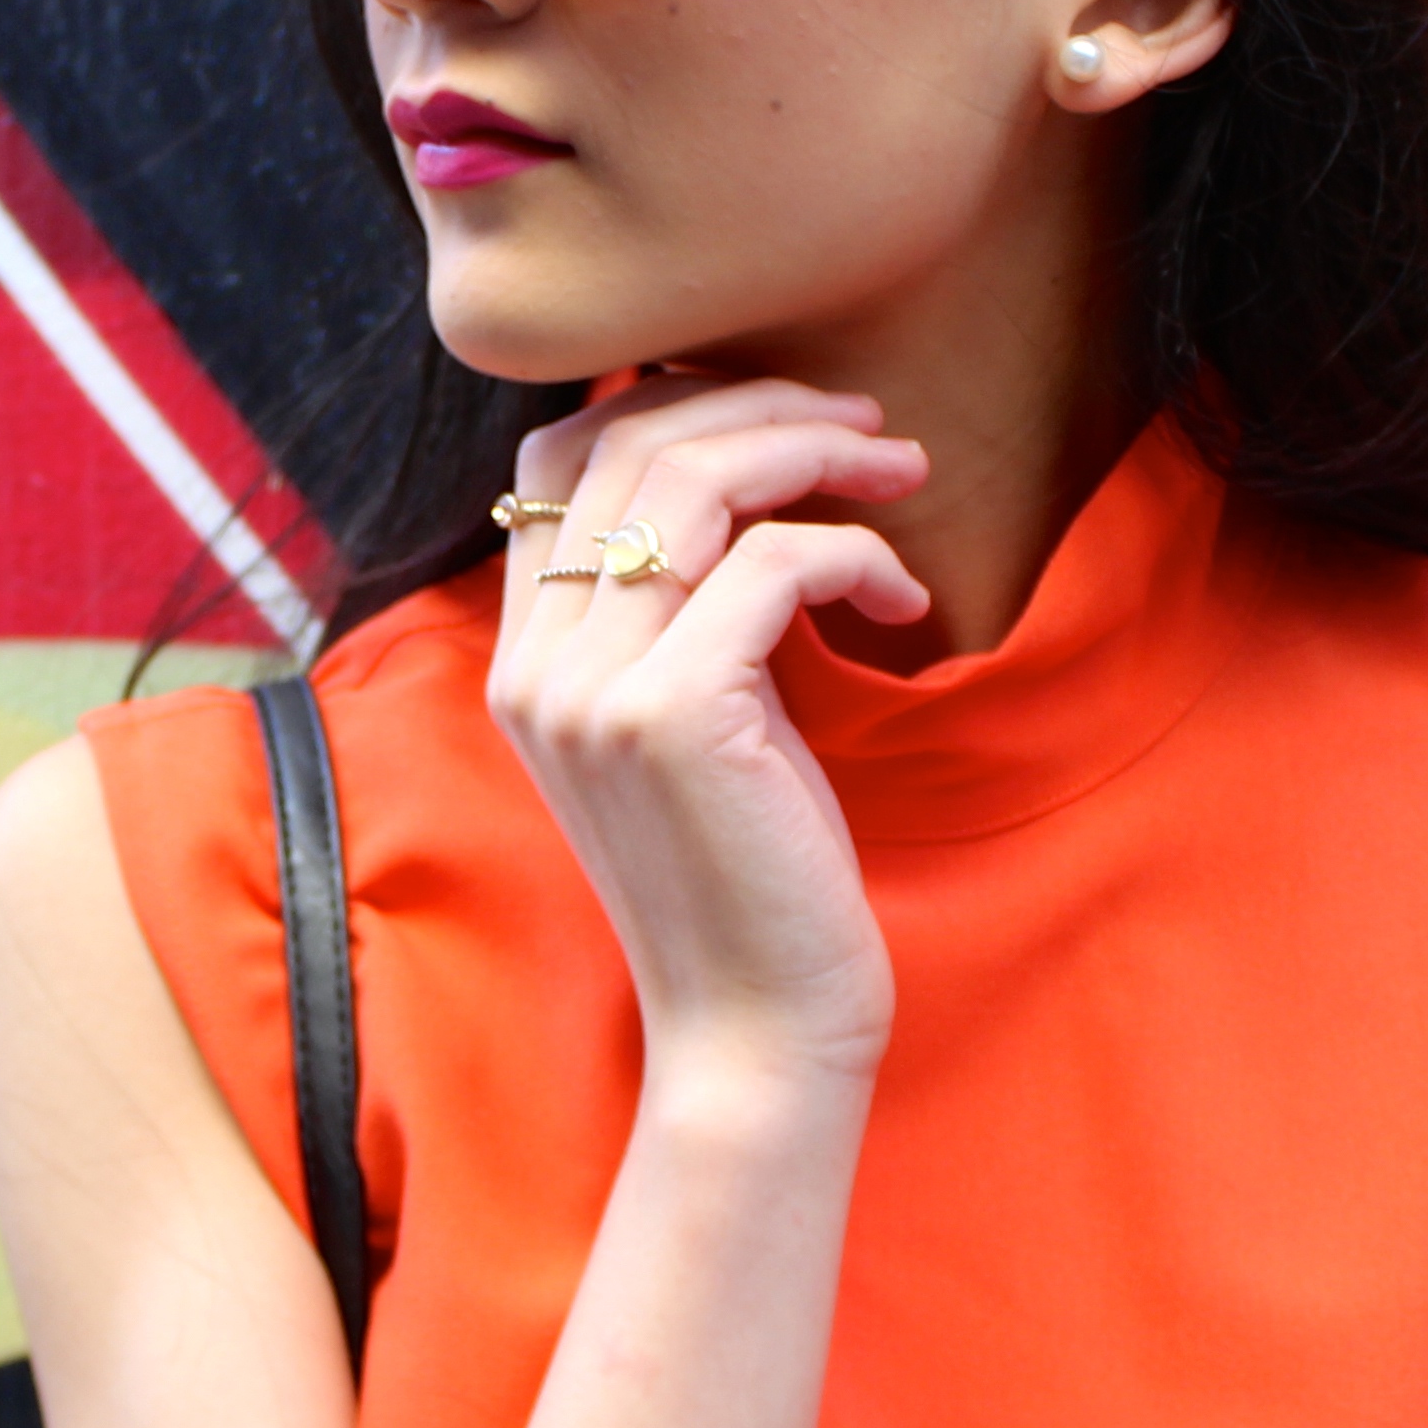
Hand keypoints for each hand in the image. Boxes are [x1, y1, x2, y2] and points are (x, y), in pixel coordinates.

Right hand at [488, 376, 930, 1081]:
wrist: (753, 1029)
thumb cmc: (750, 875)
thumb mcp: (693, 721)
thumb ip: (677, 612)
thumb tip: (740, 484)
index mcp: (523, 656)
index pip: (559, 455)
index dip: (674, 399)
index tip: (786, 414)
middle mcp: (535, 661)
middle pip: (630, 441)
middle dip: (767, 405)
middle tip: (874, 427)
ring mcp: (592, 687)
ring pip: (695, 481)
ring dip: (817, 453)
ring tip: (903, 473)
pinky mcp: (671, 715)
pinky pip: (773, 563)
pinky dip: (856, 555)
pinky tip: (904, 601)